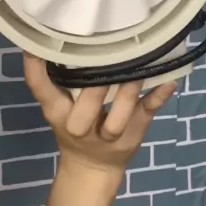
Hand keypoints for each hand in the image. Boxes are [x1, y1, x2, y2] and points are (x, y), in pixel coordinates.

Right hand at [24, 56, 174, 175]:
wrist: (93, 168)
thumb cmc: (74, 126)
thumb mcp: (58, 107)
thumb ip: (54, 79)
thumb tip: (50, 38)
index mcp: (58, 111)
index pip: (40, 89)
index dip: (35, 69)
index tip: (35, 44)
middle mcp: (80, 124)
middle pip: (85, 108)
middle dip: (95, 89)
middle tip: (106, 60)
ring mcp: (110, 132)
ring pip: (118, 117)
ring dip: (129, 93)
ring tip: (138, 67)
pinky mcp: (135, 131)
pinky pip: (148, 112)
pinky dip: (159, 96)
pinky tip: (170, 79)